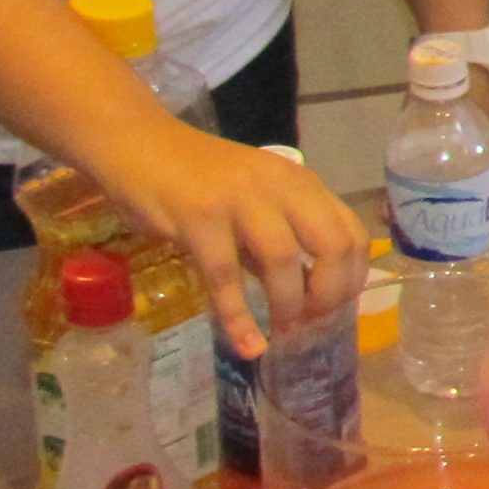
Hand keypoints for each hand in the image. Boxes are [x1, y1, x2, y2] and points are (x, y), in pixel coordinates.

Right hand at [89, 112, 368, 357]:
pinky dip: (239, 317)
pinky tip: (247, 344)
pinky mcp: (198, 216)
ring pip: (283, 259)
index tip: (337, 310)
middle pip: (333, 245)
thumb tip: (309, 295)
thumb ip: (280, 243)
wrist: (136, 143)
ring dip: (288, 304)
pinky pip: (226, 275)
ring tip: (283, 331)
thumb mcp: (253, 204)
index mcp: (301, 184)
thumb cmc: (196, 179)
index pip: (352, 233)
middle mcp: (280, 186)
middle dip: (331, 294)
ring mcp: (240, 198)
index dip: (353, 279)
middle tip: (313, 323)